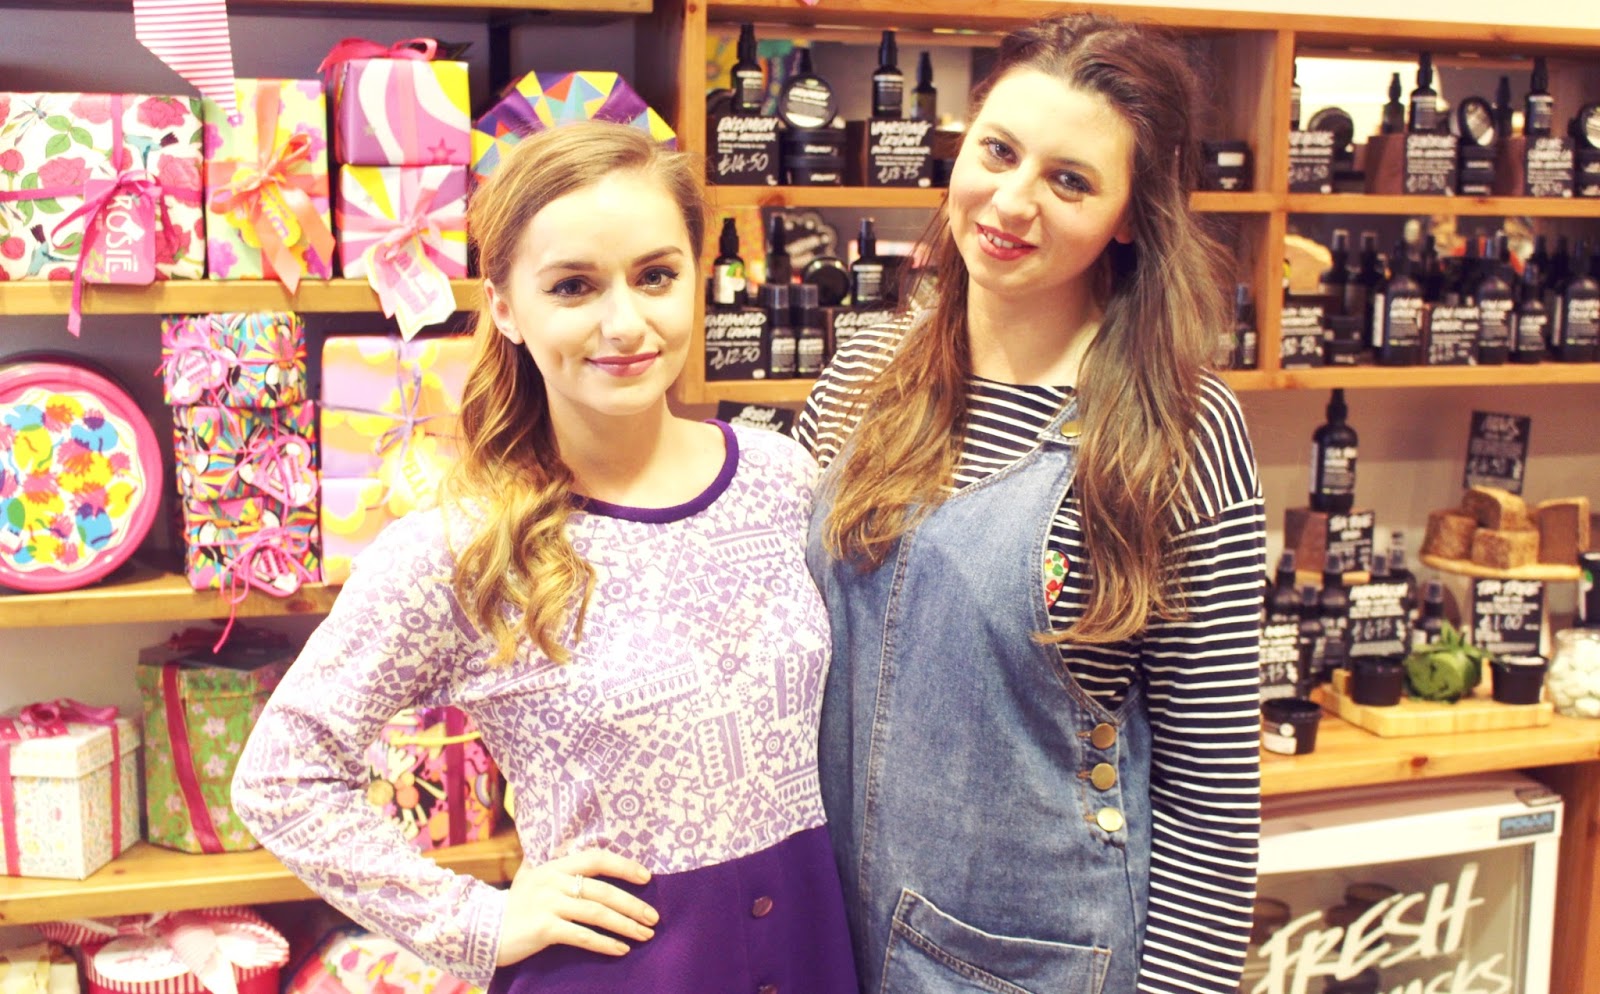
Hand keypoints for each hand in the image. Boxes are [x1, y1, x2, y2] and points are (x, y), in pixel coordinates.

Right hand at [494, 850, 658, 965]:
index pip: (596, 858)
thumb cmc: (511, 907)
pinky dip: (605, 943)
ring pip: (596, 912)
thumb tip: (565, 854)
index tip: (646, 877)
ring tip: (645, 935)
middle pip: (602, 889)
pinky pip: (582, 935)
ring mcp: (548, 904)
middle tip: (653, 917)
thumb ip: (547, 866)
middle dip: (633, 904)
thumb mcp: (528, 878)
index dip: (624, 865)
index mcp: (553, 865)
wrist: (478, 930)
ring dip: (625, 925)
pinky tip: (621, 950)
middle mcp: (552, 880)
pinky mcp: (543, 928)